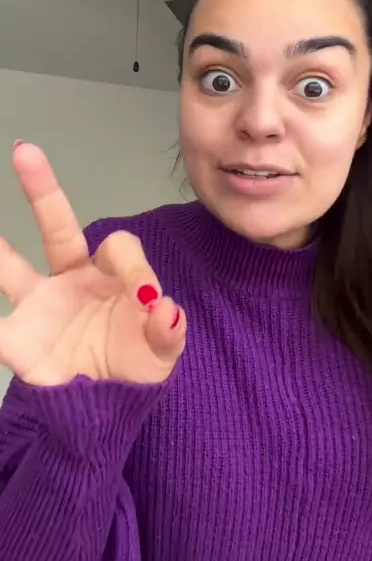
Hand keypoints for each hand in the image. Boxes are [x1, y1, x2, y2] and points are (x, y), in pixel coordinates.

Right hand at [0, 143, 185, 386]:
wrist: (106, 409)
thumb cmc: (135, 368)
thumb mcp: (161, 356)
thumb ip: (167, 334)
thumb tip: (167, 309)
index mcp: (111, 276)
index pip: (118, 248)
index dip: (134, 268)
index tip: (147, 301)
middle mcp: (73, 278)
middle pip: (57, 227)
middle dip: (42, 190)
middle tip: (24, 151)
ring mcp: (41, 304)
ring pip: (10, 266)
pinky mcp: (19, 339)